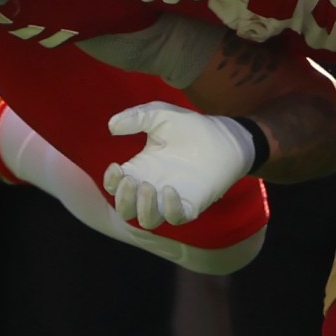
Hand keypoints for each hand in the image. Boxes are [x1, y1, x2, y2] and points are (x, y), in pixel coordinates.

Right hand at [103, 103, 254, 228]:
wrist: (224, 137)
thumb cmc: (191, 127)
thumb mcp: (160, 115)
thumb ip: (136, 117)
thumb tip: (111, 126)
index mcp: (141, 169)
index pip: (116, 186)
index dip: (110, 182)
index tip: (116, 167)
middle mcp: (153, 187)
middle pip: (126, 210)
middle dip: (123, 199)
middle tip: (132, 181)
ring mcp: (172, 198)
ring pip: (148, 220)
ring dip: (142, 207)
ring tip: (148, 187)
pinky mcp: (192, 204)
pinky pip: (176, 218)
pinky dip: (169, 209)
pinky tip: (170, 190)